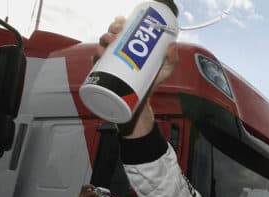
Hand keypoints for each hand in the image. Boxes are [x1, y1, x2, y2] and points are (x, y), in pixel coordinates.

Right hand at [96, 16, 177, 137]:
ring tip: (110, 42)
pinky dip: (96, 57)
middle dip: (111, 30)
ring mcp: (110, 66)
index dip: (118, 23)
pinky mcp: (105, 77)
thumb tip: (172, 46)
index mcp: (128, 49)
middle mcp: (117, 55)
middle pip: (109, 37)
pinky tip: (100, 54)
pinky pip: (96, 65)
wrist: (142, 104)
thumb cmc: (151, 84)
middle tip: (117, 32)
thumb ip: (171, 60)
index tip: (122, 21)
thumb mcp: (164, 71)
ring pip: (101, 48)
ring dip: (103, 41)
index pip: (120, 32)